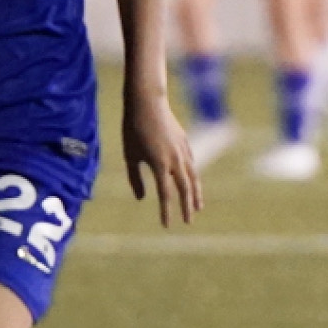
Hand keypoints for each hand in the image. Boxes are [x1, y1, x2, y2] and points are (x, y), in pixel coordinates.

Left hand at [122, 92, 200, 226]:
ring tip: (197, 207)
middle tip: (188, 222)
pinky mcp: (185, 142)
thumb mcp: (130, 155)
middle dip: (187, 207)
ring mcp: (183, 150)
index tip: (167, 225)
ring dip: (195, 194)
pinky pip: (191, 164)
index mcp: (159, 164)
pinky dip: (193, 176)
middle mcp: (175, 160)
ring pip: (193, 177)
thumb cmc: (133, 129)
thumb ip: (136, 178)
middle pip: (185, 189)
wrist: (147, 102)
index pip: (165, 195)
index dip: (166, 211)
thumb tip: (141, 198)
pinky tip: (192, 182)